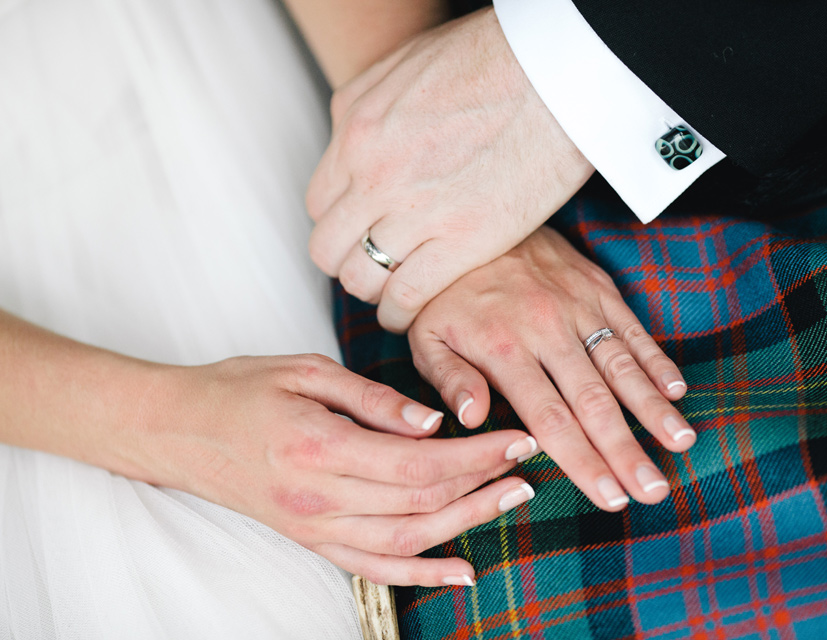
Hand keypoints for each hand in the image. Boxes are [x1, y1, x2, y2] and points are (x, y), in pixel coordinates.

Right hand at [132, 354, 538, 586]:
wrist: (177, 431)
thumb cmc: (240, 390)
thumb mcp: (306, 372)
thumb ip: (373, 399)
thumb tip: (434, 423)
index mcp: (322, 448)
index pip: (419, 462)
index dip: (476, 456)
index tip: (516, 439)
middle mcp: (322, 499)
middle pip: (422, 501)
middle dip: (483, 485)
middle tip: (529, 465)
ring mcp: (316, 528)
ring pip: (407, 539)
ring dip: (467, 525)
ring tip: (511, 501)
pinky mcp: (312, 541)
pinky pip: (374, 569)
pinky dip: (421, 574)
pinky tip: (461, 572)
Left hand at [307, 6, 593, 332]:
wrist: (556, 70)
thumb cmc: (496, 57)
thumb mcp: (406, 66)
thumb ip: (372, 109)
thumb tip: (362, 139)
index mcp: (358, 129)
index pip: (318, 203)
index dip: (339, 225)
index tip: (358, 234)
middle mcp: (374, 173)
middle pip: (329, 248)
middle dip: (347, 262)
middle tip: (372, 266)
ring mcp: (415, 210)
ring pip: (361, 278)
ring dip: (372, 292)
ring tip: (390, 296)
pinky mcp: (462, 240)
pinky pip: (406, 296)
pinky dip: (400, 313)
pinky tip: (408, 313)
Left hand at [408, 227, 694, 511]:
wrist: (468, 222)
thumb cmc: (443, 291)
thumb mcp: (426, 337)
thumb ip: (450, 380)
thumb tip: (475, 419)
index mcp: (504, 350)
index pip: (549, 419)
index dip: (583, 461)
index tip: (610, 497)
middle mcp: (547, 330)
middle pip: (594, 402)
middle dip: (626, 450)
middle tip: (653, 491)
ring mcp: (577, 306)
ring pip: (623, 366)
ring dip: (654, 409)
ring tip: (681, 445)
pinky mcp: (596, 287)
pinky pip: (632, 327)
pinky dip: (655, 359)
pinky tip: (676, 390)